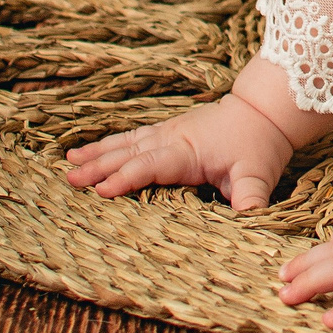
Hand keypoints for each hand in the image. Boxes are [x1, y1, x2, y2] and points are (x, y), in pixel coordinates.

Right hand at [63, 94, 293, 211]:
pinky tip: (88, 150)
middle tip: (71, 180)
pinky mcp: (167, 130)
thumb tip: (248, 220)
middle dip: (100, 167)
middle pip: (130, 153)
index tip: (101, 190)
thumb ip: (250, 198)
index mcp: (188, 152)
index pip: (151, 166)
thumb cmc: (259, 145)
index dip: (126, 178)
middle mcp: (172, 139)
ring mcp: (167, 132)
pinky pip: (132, 136)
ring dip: (97, 153)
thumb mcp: (257, 174)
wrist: (263, 111)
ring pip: (126, 142)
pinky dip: (108, 143)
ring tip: (69, 162)